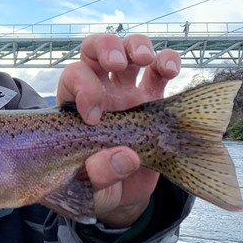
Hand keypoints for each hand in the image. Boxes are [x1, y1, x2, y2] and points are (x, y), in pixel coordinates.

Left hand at [56, 33, 180, 227]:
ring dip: (138, 46)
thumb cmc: (96, 189)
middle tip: (118, 63)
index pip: (72, 80)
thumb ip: (99, 177)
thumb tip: (124, 158)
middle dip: (106, 47)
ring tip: (148, 60)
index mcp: (72, 109)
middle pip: (94, 50)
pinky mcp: (154, 98)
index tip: (94, 118)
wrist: (121, 196)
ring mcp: (126, 92)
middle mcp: (97, 93)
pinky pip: (161, 69)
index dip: (83, 88)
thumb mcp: (90, 192)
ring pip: (128, 49)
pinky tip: (171, 70)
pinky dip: (167, 60)